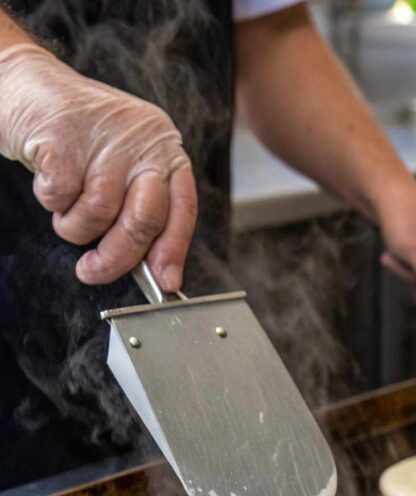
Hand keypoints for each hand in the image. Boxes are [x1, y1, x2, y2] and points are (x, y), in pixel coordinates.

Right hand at [0, 44, 196, 290]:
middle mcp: (142, 141)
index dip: (172, 251)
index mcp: (163, 148)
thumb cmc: (76, 137)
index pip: (182, 209)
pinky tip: (50, 182)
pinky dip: (52, 203)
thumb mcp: (120, 169)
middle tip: (93, 270)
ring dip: (75, 227)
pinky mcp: (64, 138)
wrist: (25, 84)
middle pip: (143, 221)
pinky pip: (61, 199)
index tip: (163, 282)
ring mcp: (104, 138)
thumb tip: (157, 272)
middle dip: (117, 256)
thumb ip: (139, 211)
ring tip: (66, 208)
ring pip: (98, 216)